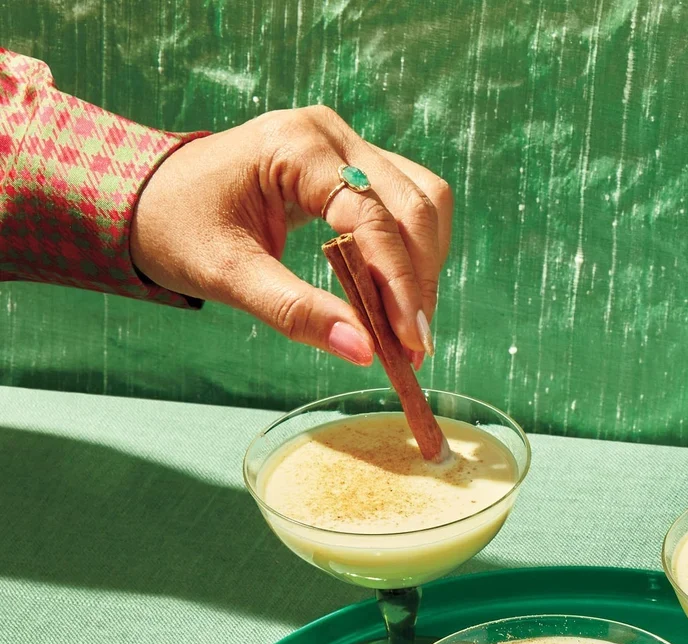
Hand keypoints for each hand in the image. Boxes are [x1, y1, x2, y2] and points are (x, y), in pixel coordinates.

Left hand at [129, 106, 452, 365]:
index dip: (400, 283)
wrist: (150, 198)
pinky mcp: (353, 167)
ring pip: (423, 203)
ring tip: (407, 329)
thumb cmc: (178, 229)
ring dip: (424, 268)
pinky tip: (397, 299)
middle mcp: (331, 134)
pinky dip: (411, 256)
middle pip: (414, 205)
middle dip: (419, 281)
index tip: (410, 343)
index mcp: (296, 146)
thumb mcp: (228, 276)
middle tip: (412, 349)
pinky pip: (406, 207)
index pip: (374, 216)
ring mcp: (346, 146)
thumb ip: (295, 312)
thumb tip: (364, 352)